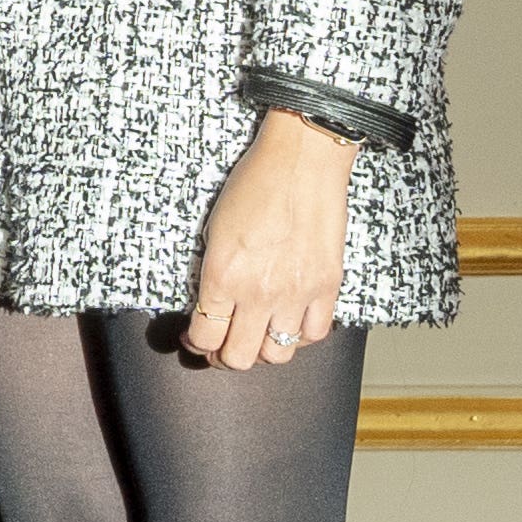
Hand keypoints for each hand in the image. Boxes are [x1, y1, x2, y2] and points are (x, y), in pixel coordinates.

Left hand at [184, 111, 358, 366]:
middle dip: (224, 358)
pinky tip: (289, 321)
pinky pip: (314, 334)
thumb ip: (212, 273)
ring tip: (255, 335)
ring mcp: (297, 293)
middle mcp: (259, 292)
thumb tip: (210, 305)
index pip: (204, 336)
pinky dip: (300, 335)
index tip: (194, 338)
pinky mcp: (327, 288)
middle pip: (239, 358)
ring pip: (278, 354)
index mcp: (222, 276)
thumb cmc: (252, 186)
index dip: (195, 345)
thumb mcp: (213, 229)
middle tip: (221, 345)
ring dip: (262, 350)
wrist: (300, 163)